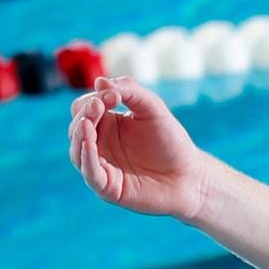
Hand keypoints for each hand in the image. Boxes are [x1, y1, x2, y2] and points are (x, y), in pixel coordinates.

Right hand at [66, 75, 210, 220]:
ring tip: (87, 122)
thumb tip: (99, 81)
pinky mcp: (108, 188)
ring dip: (79, 135)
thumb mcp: (153, 108)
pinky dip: (87, 158)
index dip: (92, 100)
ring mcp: (102, 167)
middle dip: (84, 114)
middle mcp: (100, 146)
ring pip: (77, 150)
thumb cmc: (172, 142)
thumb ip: (130, 90)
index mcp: (106, 125)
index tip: (114, 96)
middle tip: (98, 105)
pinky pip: (90, 173)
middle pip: (76, 127)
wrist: (191, 176)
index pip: (83, 108)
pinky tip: (89, 143)